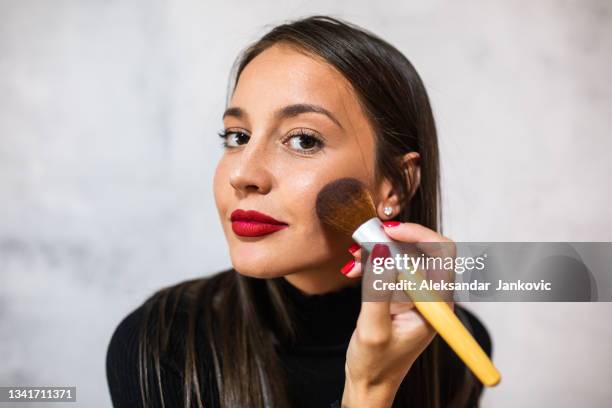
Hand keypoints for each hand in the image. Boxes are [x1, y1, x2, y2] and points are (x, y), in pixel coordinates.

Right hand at [340, 222, 455, 407]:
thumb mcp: (373, 329)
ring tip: (353, 258)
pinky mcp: (401, 294)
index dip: (419, 235)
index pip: (443, 254)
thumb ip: (377, 290)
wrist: (370, 382)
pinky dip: (372, 262)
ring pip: (404, 254)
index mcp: (436, 305)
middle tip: (365, 239)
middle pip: (423, 249)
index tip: (390, 231)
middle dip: (393, 240)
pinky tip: (354, 270)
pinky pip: (390, 266)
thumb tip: (380, 251)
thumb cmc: (376, 365)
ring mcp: (416, 294)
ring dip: (378, 250)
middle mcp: (431, 295)